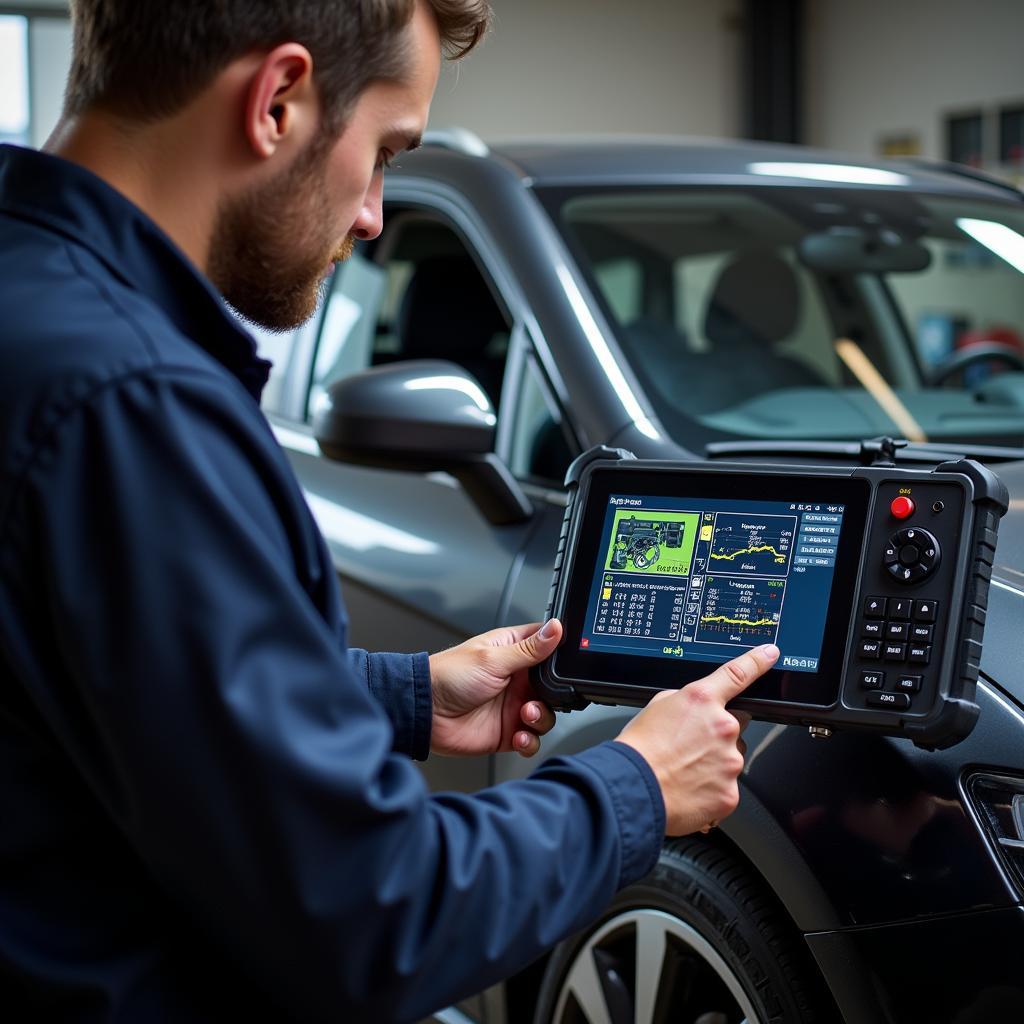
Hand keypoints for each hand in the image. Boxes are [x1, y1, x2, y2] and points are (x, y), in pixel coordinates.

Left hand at [428, 620, 561, 757]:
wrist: (425, 712)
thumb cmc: (448, 676)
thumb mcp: (492, 659)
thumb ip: (529, 649)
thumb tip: (556, 627)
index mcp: (512, 652)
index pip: (547, 646)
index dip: (560, 653)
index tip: (569, 661)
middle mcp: (516, 679)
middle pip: (553, 686)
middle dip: (555, 694)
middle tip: (542, 696)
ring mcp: (512, 706)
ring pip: (546, 714)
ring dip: (542, 718)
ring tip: (526, 715)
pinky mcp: (507, 731)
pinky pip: (532, 739)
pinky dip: (531, 741)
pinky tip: (520, 736)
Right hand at [616, 644, 777, 835]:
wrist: (633, 789)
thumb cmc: (640, 749)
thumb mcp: (656, 706)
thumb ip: (686, 702)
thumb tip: (695, 710)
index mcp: (703, 700)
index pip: (739, 674)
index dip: (758, 661)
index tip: (769, 654)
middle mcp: (723, 727)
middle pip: (734, 726)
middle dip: (718, 734)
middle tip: (690, 746)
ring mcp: (730, 761)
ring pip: (730, 758)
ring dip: (714, 762)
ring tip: (685, 770)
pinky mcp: (730, 792)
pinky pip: (726, 786)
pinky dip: (711, 788)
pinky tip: (689, 787)